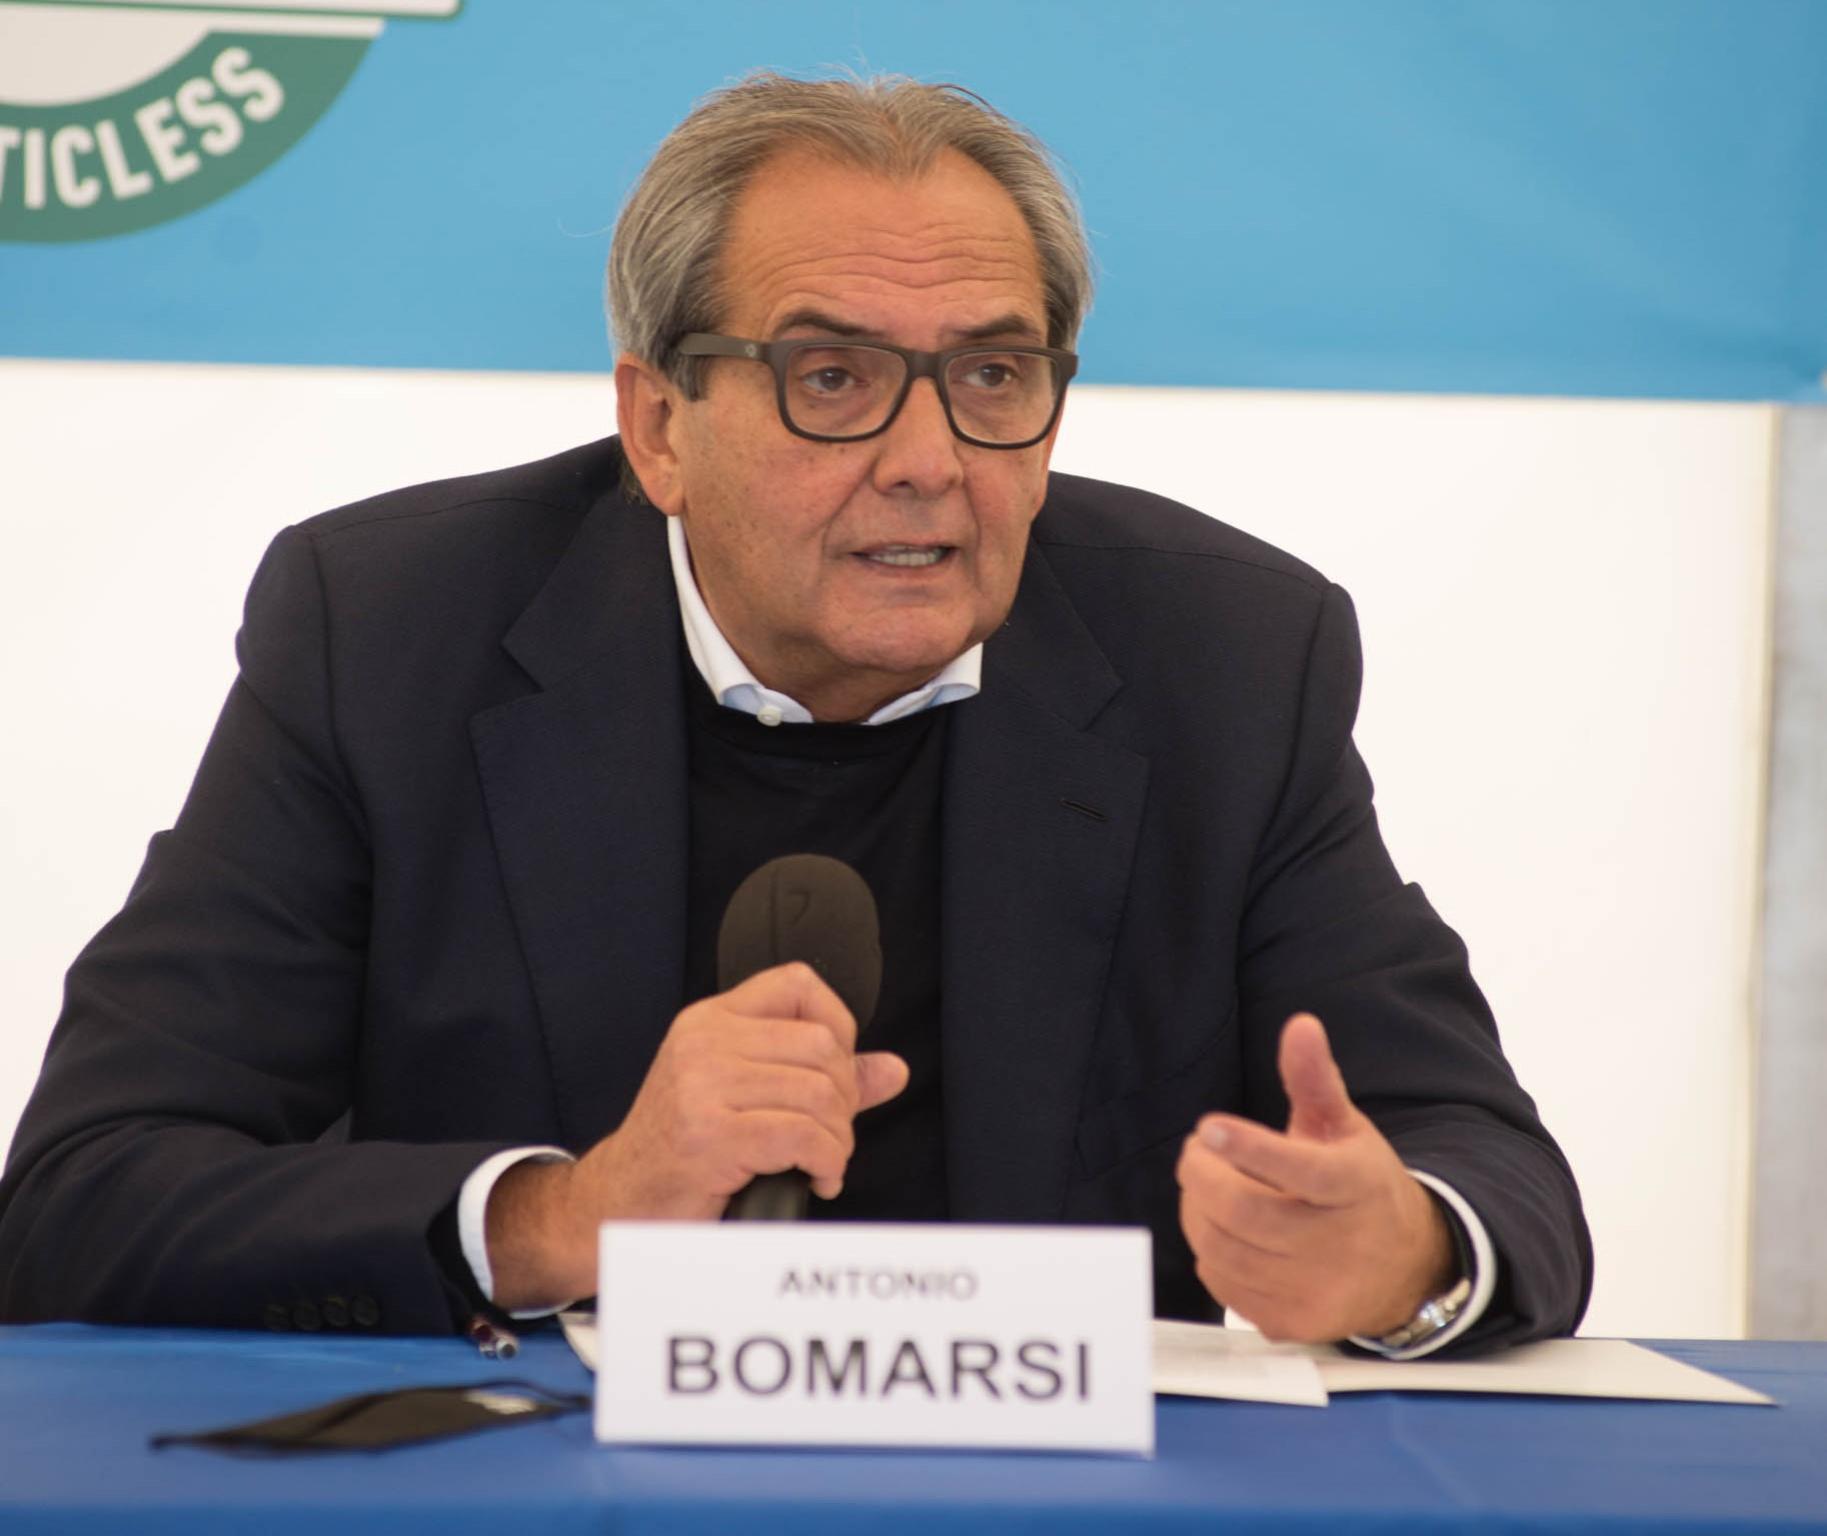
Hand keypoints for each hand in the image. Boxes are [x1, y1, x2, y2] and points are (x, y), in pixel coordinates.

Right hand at [486, 962, 909, 1308]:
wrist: (619, 1201)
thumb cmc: (683, 1150)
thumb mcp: (745, 1096)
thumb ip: (819, 1078)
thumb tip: (893, 1069)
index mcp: (711, 1020)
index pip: (798, 984)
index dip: (838, 1025)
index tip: (836, 1073)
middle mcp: (705, 1041)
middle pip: (822, 1046)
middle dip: (845, 1099)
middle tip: (832, 1134)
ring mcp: (703, 1085)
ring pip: (820, 1094)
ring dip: (838, 1140)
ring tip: (823, 1160)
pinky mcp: (711, 1134)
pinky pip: (803, 1136)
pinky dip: (826, 1162)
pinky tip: (816, 1179)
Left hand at [1175, 1012, 1455, 1341]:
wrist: (1404, 1269)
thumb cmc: (1358, 1184)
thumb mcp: (1345, 1127)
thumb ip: (1315, 1079)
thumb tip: (1299, 1024)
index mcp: (1353, 1186)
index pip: (1297, 1170)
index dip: (1247, 1148)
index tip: (1207, 1127)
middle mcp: (1338, 1245)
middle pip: (1241, 1211)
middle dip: (1200, 1174)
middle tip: (1196, 1151)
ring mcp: (1314, 1290)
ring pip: (1222, 1248)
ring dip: (1197, 1210)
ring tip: (1207, 1186)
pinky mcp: (1290, 1324)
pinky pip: (1222, 1283)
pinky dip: (1210, 1251)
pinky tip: (1226, 1230)